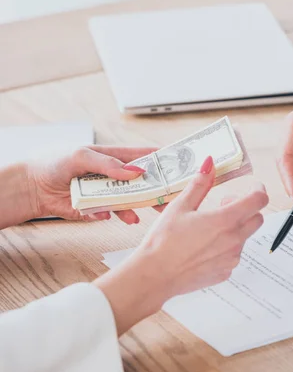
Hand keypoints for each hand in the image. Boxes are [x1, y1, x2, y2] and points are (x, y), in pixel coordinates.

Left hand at [27, 145, 158, 223]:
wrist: (32, 188)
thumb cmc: (55, 163)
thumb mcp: (82, 156)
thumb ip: (109, 164)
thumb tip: (135, 172)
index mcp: (115, 157)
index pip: (145, 155)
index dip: (163, 159)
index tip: (179, 164)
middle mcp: (116, 176)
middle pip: (144, 182)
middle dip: (158, 189)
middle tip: (170, 197)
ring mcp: (109, 193)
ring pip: (132, 201)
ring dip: (138, 208)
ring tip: (139, 215)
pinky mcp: (99, 209)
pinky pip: (112, 214)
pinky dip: (111, 215)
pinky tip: (103, 214)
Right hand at [94, 156, 268, 334]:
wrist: (154, 276)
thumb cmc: (163, 240)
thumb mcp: (180, 206)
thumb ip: (200, 184)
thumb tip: (210, 164)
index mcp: (226, 220)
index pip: (259, 200)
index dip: (259, 190)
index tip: (253, 187)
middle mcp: (234, 240)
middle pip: (257, 218)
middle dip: (246, 208)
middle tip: (223, 206)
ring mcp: (231, 259)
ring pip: (245, 237)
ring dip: (234, 228)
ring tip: (207, 228)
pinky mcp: (225, 272)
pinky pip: (233, 254)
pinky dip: (225, 246)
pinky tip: (203, 246)